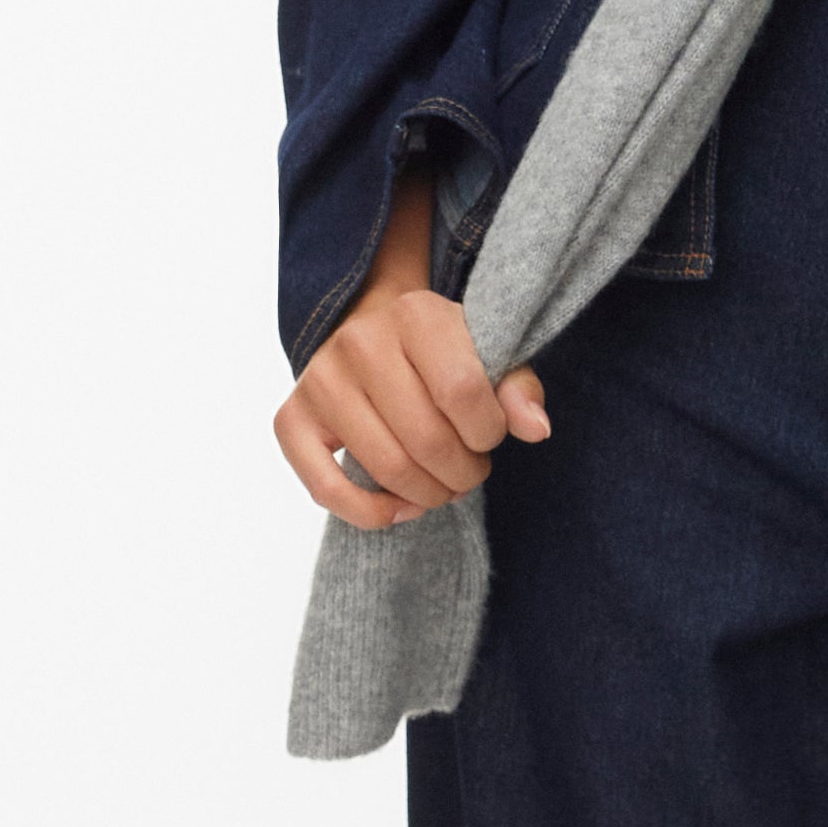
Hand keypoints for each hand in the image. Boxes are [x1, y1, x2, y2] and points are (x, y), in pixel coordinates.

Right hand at [273, 173, 550, 529]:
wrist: (371, 332)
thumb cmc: (439, 352)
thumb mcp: (487, 355)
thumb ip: (518, 387)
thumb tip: (535, 429)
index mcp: (416, 313)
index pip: (464, 393)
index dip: (488, 432)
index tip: (490, 435)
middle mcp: (360, 341)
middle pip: (426, 439)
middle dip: (463, 472)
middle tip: (470, 471)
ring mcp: (320, 380)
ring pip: (386, 467)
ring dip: (428, 495)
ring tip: (444, 486)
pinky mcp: (292, 418)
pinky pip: (326, 487)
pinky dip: (369, 513)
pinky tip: (399, 510)